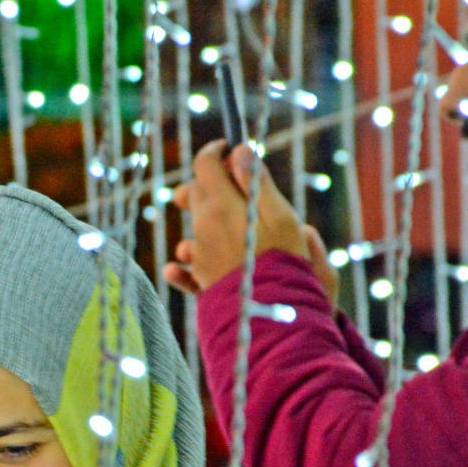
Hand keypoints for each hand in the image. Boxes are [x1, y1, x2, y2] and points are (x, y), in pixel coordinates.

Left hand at [164, 141, 334, 303]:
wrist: (272, 316)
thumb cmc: (286, 263)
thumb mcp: (282, 217)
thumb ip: (257, 183)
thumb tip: (240, 151)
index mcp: (222, 206)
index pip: (204, 164)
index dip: (216, 152)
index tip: (230, 150)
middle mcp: (203, 228)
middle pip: (193, 192)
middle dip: (211, 183)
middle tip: (236, 187)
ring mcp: (199, 256)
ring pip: (191, 230)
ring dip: (206, 224)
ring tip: (233, 232)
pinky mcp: (199, 282)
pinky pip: (181, 270)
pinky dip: (182, 265)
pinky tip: (183, 265)